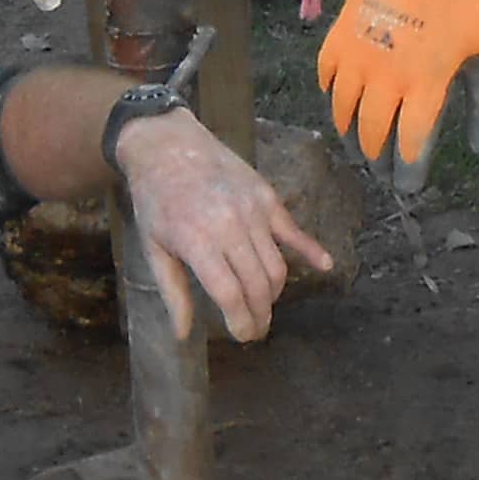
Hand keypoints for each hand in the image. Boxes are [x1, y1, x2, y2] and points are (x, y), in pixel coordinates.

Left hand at [109, 106, 335, 339]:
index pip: (231, 295)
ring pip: (276, 265)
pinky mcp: (266, 196)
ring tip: (264, 306)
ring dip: (274, 292)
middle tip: (256, 329)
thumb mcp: (154, 248)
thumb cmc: (155, 199)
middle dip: (260, 314)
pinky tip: (325, 266)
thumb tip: (182, 335)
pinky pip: (293, 230)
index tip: (242, 335)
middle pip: (258, 285)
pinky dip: (311, 250)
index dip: (241, 322)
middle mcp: (230, 227)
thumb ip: (172, 293)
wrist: (166, 144)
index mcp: (198, 242)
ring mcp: (252, 210)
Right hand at [315, 0, 478, 172]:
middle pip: (371, 136)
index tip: (410, 185)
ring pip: (342, 112)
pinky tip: (345, 102)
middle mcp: (385, 75)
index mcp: (426, 82)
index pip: (410, 145)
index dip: (409, 173)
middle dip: (378, 160)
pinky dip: (334, 97)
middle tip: (386, 168)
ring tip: (362, 143)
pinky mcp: (339, 33)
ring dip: (352, 134)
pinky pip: (326, 78)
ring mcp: (356, 54)